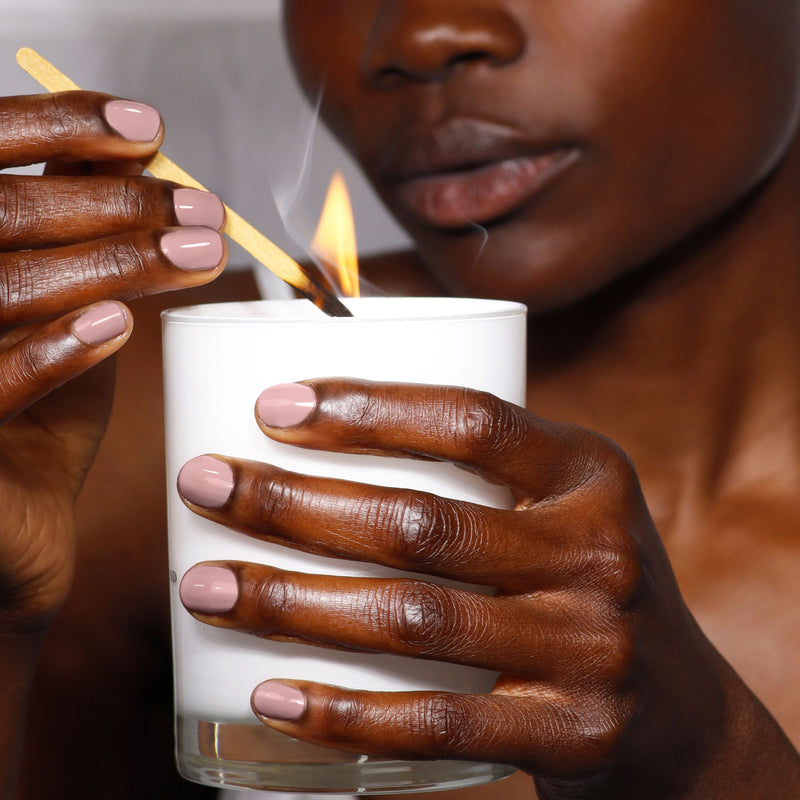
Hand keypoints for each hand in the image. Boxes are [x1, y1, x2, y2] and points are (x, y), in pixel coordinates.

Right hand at [0, 91, 226, 632]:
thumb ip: (75, 240)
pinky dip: (54, 350)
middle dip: (112, 202)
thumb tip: (141, 157)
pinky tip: (120, 325)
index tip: (151, 129)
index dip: (60, 127)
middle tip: (206, 210)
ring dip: (110, 264)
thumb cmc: (35, 415)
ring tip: (198, 253)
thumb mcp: (56, 313)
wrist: (7, 533)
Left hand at [177, 379, 797, 798]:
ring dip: (292, 603)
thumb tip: (328, 429)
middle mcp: (595, 551)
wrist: (678, 708)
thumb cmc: (585, 577)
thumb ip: (478, 469)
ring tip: (203, 585)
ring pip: (413, 619)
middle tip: (203, 483)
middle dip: (293, 502)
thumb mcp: (561, 500)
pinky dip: (345, 713)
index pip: (472, 419)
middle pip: (420, 521)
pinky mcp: (569, 733)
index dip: (366, 407)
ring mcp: (587, 646)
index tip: (271, 404)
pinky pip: (437, 725)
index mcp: (590, 469)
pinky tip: (270, 696)